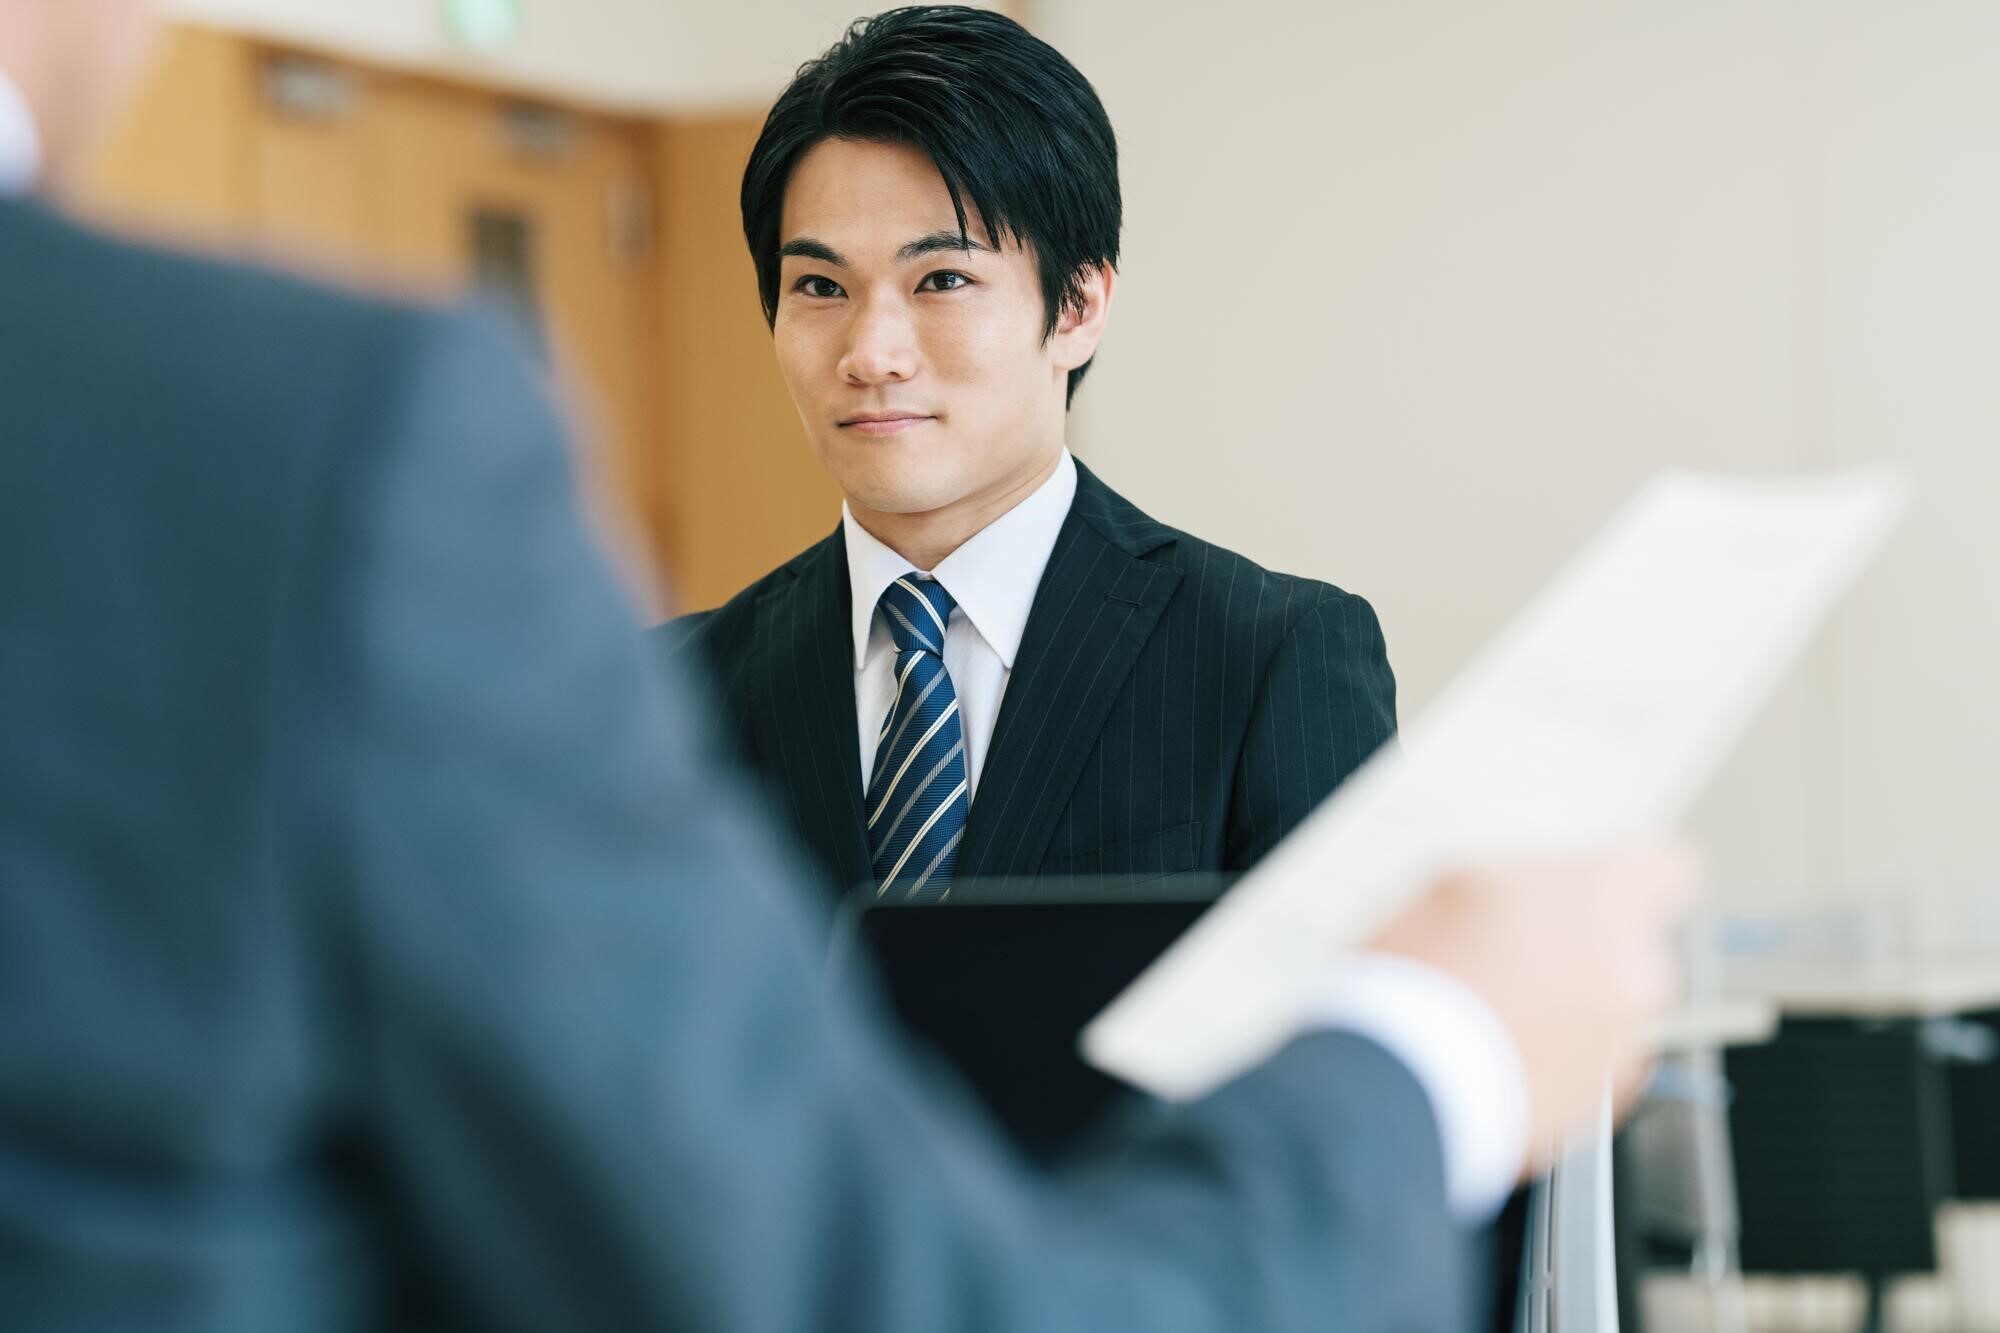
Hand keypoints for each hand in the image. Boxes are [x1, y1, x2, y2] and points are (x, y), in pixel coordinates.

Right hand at [1368, 844, 1700, 1171]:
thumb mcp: (1458, 883)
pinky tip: (1505, 1051)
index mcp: (1601, 898)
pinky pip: (1596, 1060)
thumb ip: (1529, 883)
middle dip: (1588, 950)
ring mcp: (1626, 1037)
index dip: (1634, 880)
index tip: (1607, 893)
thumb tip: (1542, 898)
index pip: (1671, 869)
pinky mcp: (1606, 1094)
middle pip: (1634, 945)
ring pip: (1616, 1006)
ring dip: (1574, 1005)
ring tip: (1502, 1013)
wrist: (1403, 1078)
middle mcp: (1633, 967)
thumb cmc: (1422, 974)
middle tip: (1518, 959)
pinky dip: (1562, 1056)